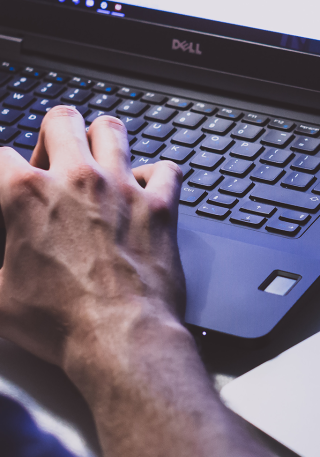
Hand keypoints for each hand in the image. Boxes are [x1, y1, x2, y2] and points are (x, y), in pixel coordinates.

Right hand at [0, 106, 185, 370]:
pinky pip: (167, 170)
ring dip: (103, 140)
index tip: (8, 182)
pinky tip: (148, 190)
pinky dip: (157, 175)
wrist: (121, 337)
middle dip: (54, 133)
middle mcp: (77, 180)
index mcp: (28, 195)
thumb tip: (0, 264)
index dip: (1, 170)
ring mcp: (123, 188)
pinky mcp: (160, 206)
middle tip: (55, 159)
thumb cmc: (61, 322)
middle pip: (62, 119)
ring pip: (113, 130)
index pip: (0, 155)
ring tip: (100, 159)